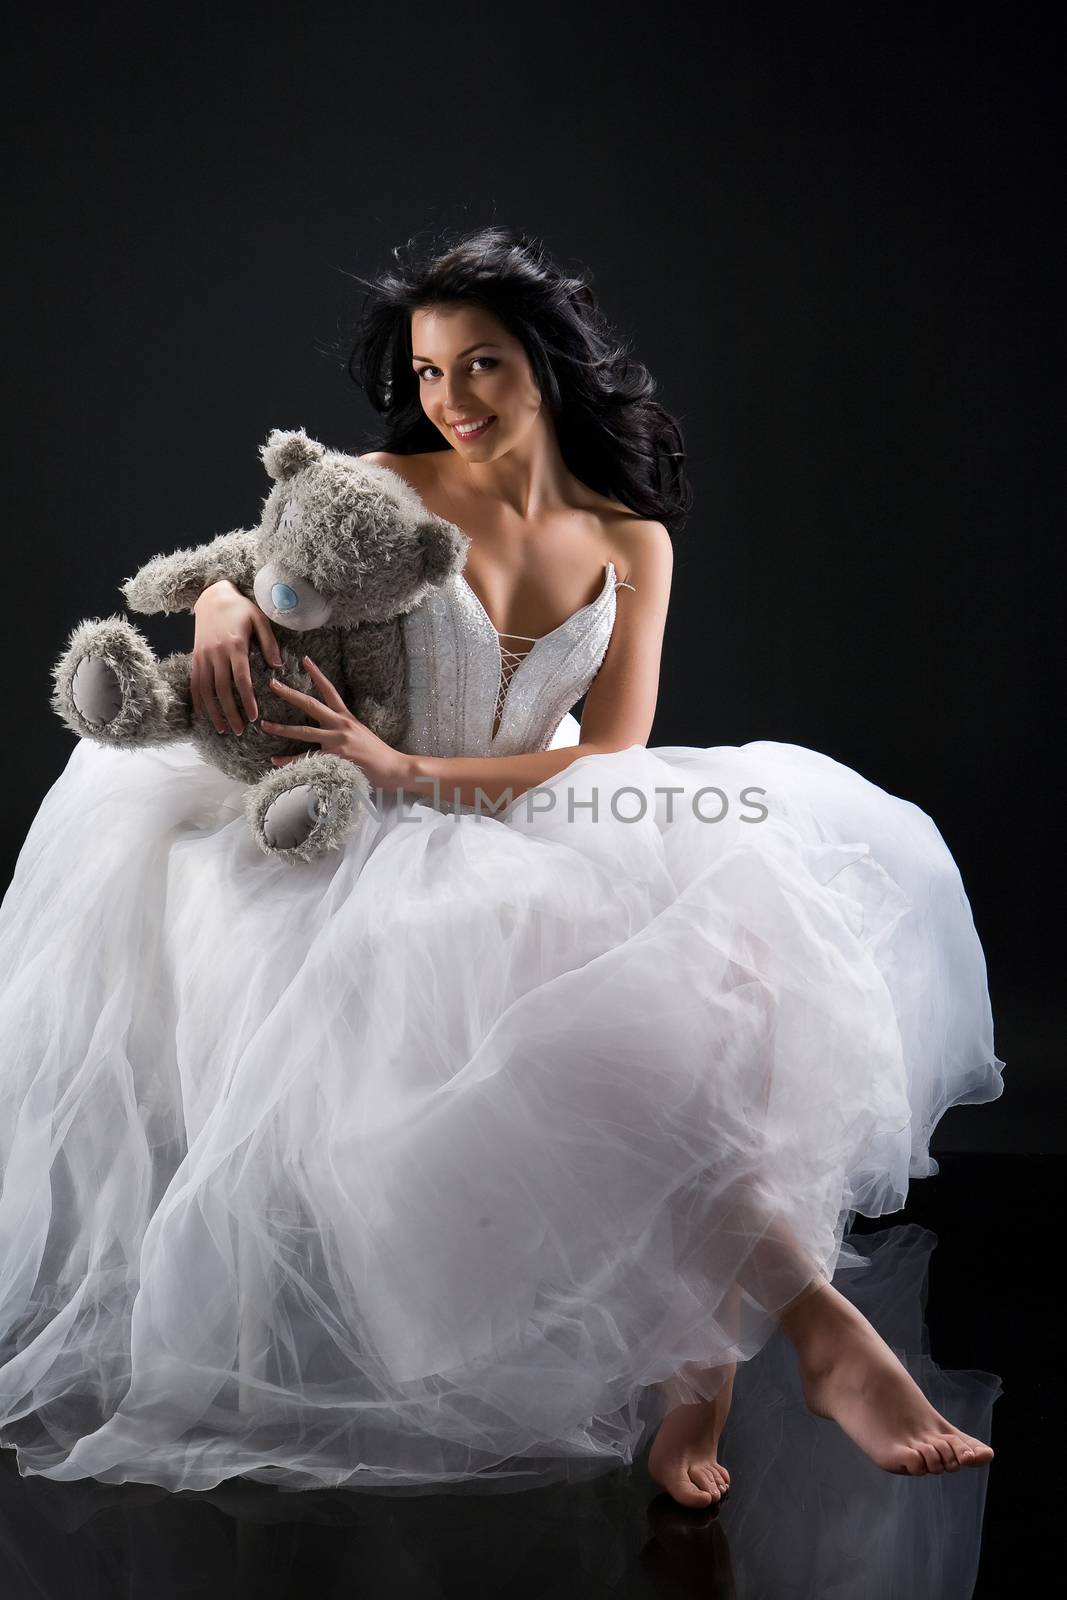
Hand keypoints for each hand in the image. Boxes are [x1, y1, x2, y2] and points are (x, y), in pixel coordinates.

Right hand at [191, 580, 283, 734]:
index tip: (254, 717)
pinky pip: (195, 683)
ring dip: (214, 712)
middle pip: (222, 690)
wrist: (213, 596)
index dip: (247, 700)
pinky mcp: (195, 657)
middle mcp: (216, 653)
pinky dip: (198, 701)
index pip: (241, 679)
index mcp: (235, 645)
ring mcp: (203, 656)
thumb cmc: (241, 608)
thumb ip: (270, 643)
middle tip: (240, 731)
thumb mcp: (260, 619)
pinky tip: (204, 715)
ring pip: (206, 690)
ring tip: (223, 729)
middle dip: (231, 712)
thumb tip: (278, 666)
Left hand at [262, 655, 410, 790]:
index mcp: (346, 717)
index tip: (304, 660)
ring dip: (281, 728)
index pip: (329, 690)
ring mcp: (336, 741)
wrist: (393, 768)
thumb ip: (343, 729)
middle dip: (290, 694)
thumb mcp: (360, 733)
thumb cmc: (377, 754)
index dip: (317, 674)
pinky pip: (307, 759)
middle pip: (310, 705)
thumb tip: (327, 728)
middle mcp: (340, 725)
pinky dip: (290, 761)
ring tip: (264, 724)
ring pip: (303, 731)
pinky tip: (276, 760)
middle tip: (272, 684)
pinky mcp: (334, 758)